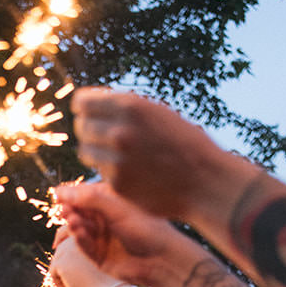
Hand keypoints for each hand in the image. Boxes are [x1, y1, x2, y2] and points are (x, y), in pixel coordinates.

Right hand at [57, 183, 177, 286]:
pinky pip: (84, 246)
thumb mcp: (118, 208)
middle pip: (80, 211)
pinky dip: (79, 238)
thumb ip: (90, 199)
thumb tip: (61, 191)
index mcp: (113, 202)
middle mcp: (106, 219)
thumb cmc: (146, 228)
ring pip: (80, 228)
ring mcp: (102, 237)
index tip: (57, 193)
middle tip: (63, 209)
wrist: (161, 260)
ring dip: (74, 223)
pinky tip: (78, 232)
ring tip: (72, 220)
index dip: (71, 194)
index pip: (87, 194)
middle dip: (71, 209)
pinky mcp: (99, 256)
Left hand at [70, 88, 231, 219]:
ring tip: (117, 153)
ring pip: (86, 151)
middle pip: (81, 126)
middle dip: (91, 130)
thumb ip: (126, 109)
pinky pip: (100, 172)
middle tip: (105, 137)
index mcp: (131, 106)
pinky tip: (130, 170)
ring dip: (96, 151)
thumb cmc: (185, 144)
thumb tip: (92, 106)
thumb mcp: (158, 113)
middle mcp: (120, 131)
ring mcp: (116, 160)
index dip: (85, 107)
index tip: (90, 114)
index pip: (82, 102)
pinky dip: (110, 171)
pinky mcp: (117, 184)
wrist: (204, 180)